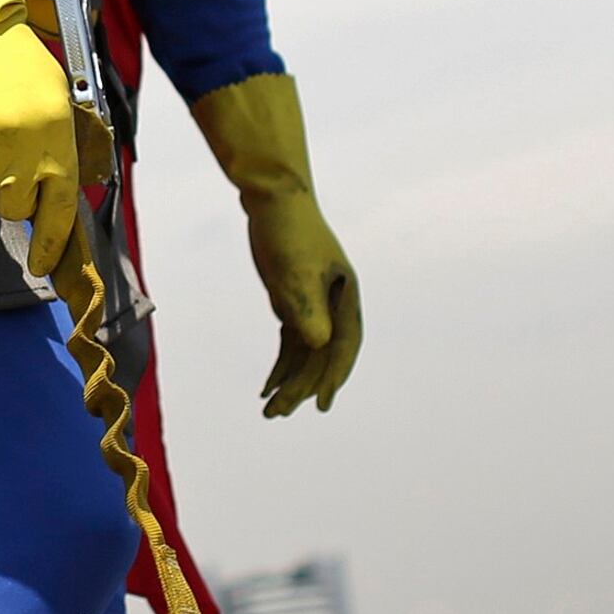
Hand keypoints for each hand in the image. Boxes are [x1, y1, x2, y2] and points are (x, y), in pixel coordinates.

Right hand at [0, 0, 84, 272]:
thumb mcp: (54, 98)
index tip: (41, 267)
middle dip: (3, 190)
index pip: (59, 211)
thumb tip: (54, 195)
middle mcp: (23, 153)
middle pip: (10, 209)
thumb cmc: (10, 62)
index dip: (49, 243)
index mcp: (57, 140)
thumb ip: (56, 145)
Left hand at [190, 72, 361, 415]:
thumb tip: (318, 346)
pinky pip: (292, 342)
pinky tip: (267, 386)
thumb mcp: (295, 272)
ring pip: (306, 352)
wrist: (272, 199)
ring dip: (290, 380)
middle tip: (280, 414)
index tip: (320, 405)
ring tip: (270, 411)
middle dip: (303, 386)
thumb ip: (307, 309)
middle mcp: (335, 304)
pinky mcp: (294, 300)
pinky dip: (281, 364)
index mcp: (346, 297)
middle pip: (323, 354)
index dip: (332, 377)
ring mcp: (315, 303)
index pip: (343, 345)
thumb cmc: (288, 232)